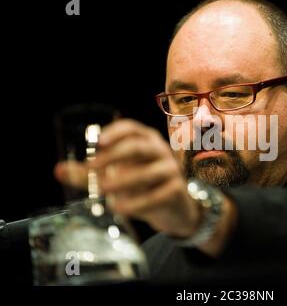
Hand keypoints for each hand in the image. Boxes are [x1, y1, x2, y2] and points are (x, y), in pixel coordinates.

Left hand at [90, 119, 202, 237]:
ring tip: (103, 190)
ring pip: (147, 173)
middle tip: (91, 167)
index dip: (114, 132)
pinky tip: (121, 209)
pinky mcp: (177, 190)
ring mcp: (171, 170)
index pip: (131, 129)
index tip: (97, 142)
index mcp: (146, 140)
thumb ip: (89, 175)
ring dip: (123, 181)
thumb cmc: (141, 186)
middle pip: (138, 147)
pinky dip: (137, 203)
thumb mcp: (115, 176)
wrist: (173, 208)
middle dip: (113, 156)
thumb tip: (58, 170)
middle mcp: (161, 150)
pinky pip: (156, 196)